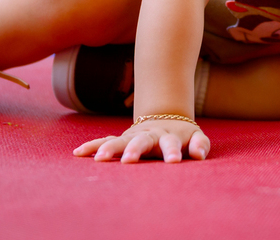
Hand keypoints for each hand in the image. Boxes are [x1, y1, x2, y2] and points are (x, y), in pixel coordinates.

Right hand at [73, 118, 209, 162]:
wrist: (166, 116)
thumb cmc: (183, 135)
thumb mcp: (195, 136)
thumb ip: (200, 144)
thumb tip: (200, 155)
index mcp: (169, 135)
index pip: (171, 143)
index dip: (172, 151)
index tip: (174, 162)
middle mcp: (149, 134)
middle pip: (142, 140)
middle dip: (135, 149)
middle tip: (129, 160)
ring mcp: (133, 135)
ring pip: (120, 140)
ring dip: (110, 148)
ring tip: (100, 159)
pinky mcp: (122, 138)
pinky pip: (105, 141)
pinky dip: (93, 146)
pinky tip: (79, 153)